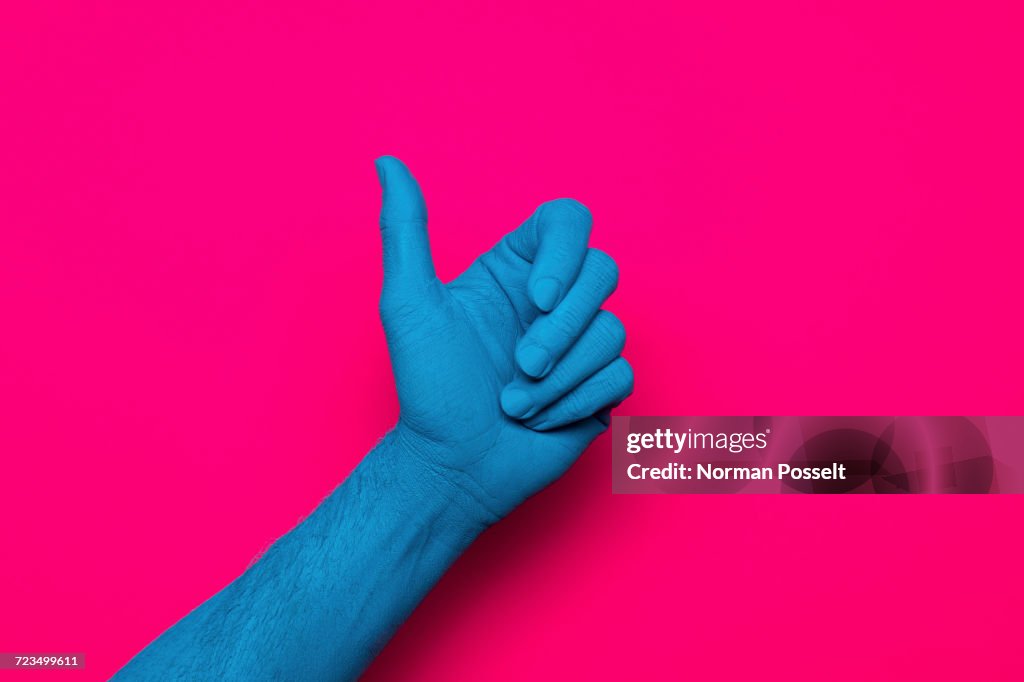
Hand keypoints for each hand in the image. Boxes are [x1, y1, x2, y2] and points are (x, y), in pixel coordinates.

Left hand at [376, 156, 632, 521]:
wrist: (454, 468)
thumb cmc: (429, 388)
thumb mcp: (409, 303)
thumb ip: (405, 229)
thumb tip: (386, 163)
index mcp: (516, 271)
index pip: (569, 223)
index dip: (565, 255)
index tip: (535, 299)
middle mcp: (554, 302)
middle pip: (604, 272)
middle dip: (563, 329)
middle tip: (519, 365)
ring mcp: (580, 345)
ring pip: (613, 331)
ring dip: (559, 378)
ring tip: (515, 403)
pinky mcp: (600, 387)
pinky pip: (622, 375)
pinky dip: (576, 403)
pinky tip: (539, 419)